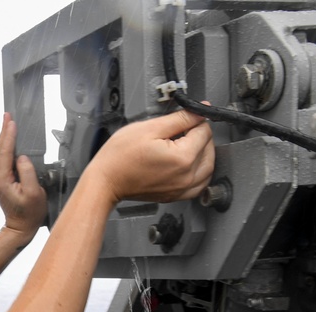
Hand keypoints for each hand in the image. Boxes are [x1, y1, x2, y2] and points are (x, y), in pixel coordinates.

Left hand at [0, 113, 48, 247]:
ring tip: (8, 124)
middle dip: (4, 132)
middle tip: (7, 116)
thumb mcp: (33, 192)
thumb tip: (22, 158)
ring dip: (4, 139)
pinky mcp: (0, 182)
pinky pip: (2, 161)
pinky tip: (9, 142)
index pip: (4, 152)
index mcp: (1, 180)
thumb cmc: (29, 214)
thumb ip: (27, 172)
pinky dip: (6, 149)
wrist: (20, 228)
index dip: (8, 136)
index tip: (11, 122)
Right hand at [87, 110, 214, 204]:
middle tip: (182, 131)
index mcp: (183, 158)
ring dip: (203, 155)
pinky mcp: (175, 196)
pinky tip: (188, 164)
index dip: (195, 120)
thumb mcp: (151, 127)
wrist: (106, 181)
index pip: (204, 131)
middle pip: (209, 150)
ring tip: (186, 145)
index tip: (184, 119)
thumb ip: (180, 118)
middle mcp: (186, 177)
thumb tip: (201, 111)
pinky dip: (199, 173)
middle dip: (199, 137)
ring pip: (208, 169)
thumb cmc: (120, 157)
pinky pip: (198, 185)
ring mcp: (181, 190)